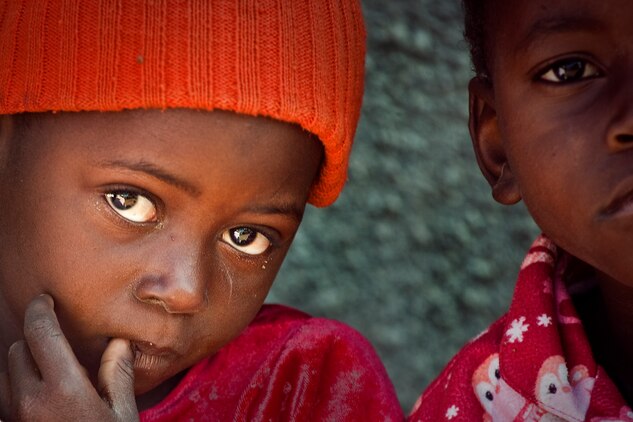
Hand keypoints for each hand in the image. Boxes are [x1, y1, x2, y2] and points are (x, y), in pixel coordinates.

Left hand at [0, 295, 138, 420]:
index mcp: (65, 389)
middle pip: (17, 350)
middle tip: (57, 346)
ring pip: (3, 374)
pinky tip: (36, 390)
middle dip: (35, 341)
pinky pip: (2, 398)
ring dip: (21, 365)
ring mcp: (16, 417)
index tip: (45, 301)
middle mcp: (32, 400)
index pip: (41, 332)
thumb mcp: (122, 413)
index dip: (40, 309)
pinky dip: (14, 387)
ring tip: (43, 368)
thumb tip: (119, 341)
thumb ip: (118, 374)